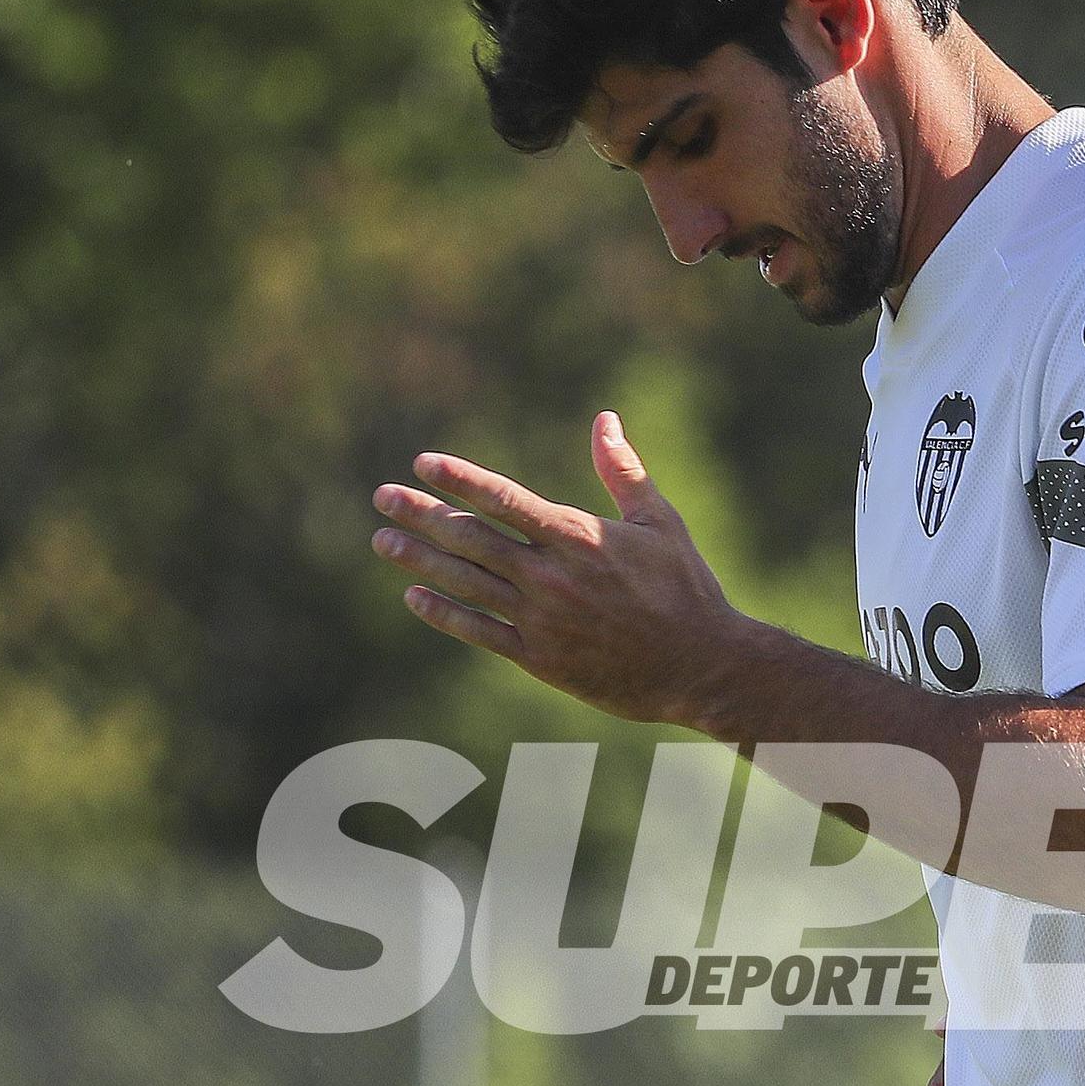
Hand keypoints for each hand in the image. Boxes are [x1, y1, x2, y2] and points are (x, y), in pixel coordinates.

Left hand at [371, 411, 734, 726]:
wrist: (702, 666)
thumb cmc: (686, 588)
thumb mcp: (661, 522)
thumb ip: (624, 471)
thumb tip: (605, 419)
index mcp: (579, 537)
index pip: (505, 499)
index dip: (461, 478)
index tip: (425, 462)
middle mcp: (551, 576)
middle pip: (471, 538)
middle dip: (422, 513)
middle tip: (383, 496)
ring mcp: (542, 620)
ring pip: (466, 583)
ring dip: (419, 559)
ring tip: (383, 540)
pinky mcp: (541, 660)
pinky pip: (479, 632)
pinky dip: (444, 613)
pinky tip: (415, 596)